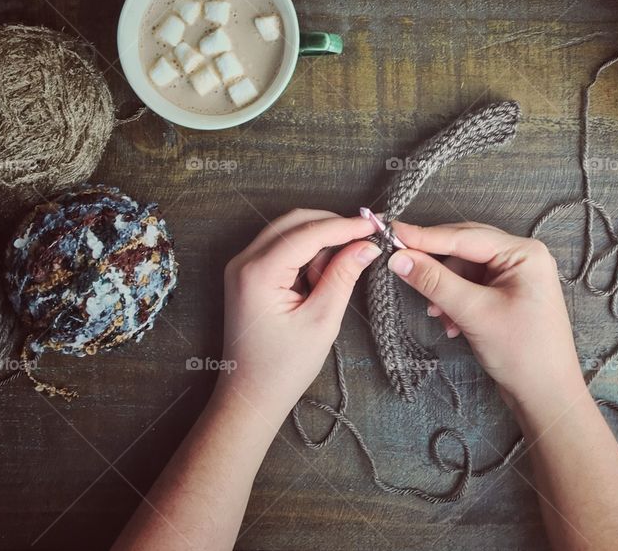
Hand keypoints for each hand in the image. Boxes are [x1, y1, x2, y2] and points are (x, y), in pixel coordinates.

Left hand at [217, 209, 380, 420]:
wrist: (250, 395)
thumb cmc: (283, 367)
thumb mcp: (321, 321)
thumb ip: (342, 276)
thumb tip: (366, 245)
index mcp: (258, 272)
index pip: (308, 233)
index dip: (344, 226)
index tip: (375, 224)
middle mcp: (244, 262)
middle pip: (294, 222)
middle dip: (332, 224)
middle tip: (367, 234)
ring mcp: (242, 267)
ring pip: (287, 231)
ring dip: (320, 237)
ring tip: (350, 255)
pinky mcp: (247, 275)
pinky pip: (280, 247)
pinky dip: (306, 250)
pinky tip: (327, 267)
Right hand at [386, 221, 584, 412]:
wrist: (546, 396)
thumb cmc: (522, 352)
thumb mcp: (474, 313)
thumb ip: (435, 281)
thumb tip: (398, 258)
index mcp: (524, 252)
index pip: (465, 236)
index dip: (426, 236)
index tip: (392, 232)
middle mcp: (521, 257)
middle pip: (464, 248)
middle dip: (437, 267)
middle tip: (402, 268)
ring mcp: (515, 276)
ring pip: (464, 270)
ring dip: (445, 290)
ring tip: (439, 316)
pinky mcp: (506, 295)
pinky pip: (470, 286)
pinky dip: (455, 301)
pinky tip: (452, 324)